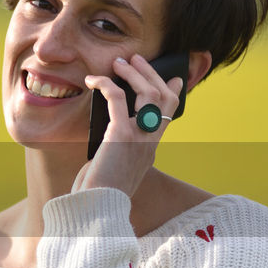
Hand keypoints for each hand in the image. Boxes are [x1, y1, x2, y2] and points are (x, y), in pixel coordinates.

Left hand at [73, 53, 183, 195]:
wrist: (97, 208)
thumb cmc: (100, 192)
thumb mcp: (115, 168)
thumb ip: (118, 149)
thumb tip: (107, 134)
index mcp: (150, 149)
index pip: (170, 116)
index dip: (174, 94)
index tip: (175, 79)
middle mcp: (150, 142)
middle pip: (163, 98)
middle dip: (151, 74)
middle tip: (135, 59)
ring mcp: (138, 138)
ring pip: (148, 94)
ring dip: (133, 73)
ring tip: (119, 62)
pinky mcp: (120, 135)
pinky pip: (117, 98)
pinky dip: (106, 84)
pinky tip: (92, 80)